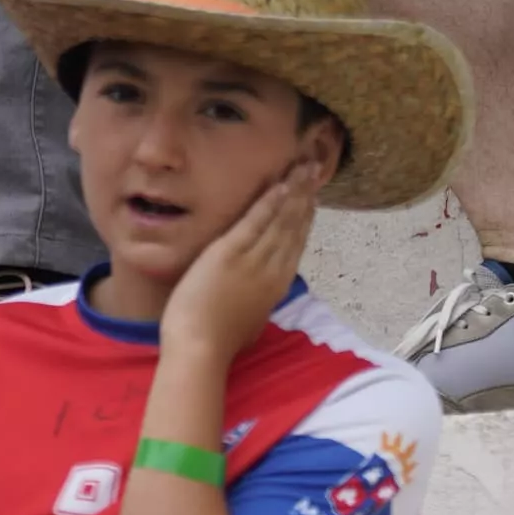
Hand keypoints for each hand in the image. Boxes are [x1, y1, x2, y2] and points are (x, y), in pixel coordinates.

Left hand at [160, 140, 334, 364]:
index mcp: (277, 285)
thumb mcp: (251, 318)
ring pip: (281, 219)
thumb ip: (258, 299)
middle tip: (312, 170)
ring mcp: (254, 260)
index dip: (305, 218)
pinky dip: (269, 201)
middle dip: (304, 196)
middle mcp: (273, 269)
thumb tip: (259, 294)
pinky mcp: (231, 253)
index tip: (311, 198)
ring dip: (293, 191)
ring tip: (302, 167)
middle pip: (294, 226)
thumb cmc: (218, 340)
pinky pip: (255, 221)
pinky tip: (280, 184)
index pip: (296, 244)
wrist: (201, 347)